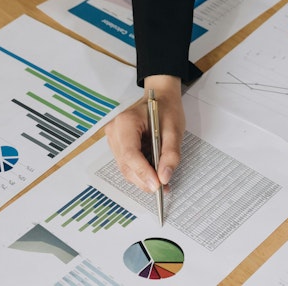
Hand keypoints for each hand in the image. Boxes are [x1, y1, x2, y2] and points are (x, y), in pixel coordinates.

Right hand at [105, 75, 183, 191]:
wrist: (160, 99)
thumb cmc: (166, 110)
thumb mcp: (174, 130)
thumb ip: (171, 154)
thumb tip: (165, 176)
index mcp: (126, 122)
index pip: (130, 153)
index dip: (143, 172)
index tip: (157, 184)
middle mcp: (115, 131)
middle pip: (126, 164)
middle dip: (144, 179)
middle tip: (162, 188)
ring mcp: (114, 138)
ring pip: (125, 167)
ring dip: (142, 179)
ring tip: (162, 183)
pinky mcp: (118, 145)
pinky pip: (127, 164)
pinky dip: (140, 173)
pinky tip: (154, 176)